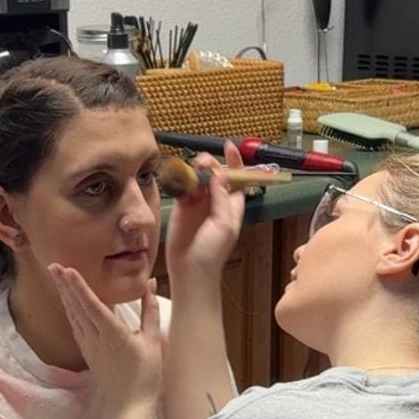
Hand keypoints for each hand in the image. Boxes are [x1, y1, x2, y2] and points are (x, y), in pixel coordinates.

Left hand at [49, 267, 163, 411]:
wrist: (129, 404)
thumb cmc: (146, 374)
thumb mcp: (152, 340)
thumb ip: (150, 310)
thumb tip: (149, 284)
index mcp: (114, 334)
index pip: (93, 305)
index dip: (80, 287)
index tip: (68, 270)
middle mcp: (96, 338)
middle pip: (77, 307)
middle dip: (64, 285)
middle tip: (53, 265)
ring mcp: (89, 346)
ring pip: (73, 315)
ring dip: (65, 295)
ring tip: (56, 277)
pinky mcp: (87, 351)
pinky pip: (75, 326)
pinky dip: (70, 310)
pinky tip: (67, 301)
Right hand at [165, 141, 245, 289]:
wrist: (190, 271)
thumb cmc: (212, 253)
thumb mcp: (224, 225)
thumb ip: (222, 199)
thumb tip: (219, 175)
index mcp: (232, 205)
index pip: (236, 178)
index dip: (234, 162)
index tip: (229, 147)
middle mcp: (216, 202)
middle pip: (215, 174)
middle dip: (211, 164)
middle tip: (203, 162)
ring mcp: (198, 204)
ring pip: (198, 178)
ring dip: (196, 170)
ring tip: (192, 169)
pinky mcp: (182, 207)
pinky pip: (183, 187)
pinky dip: (182, 180)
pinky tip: (181, 178)